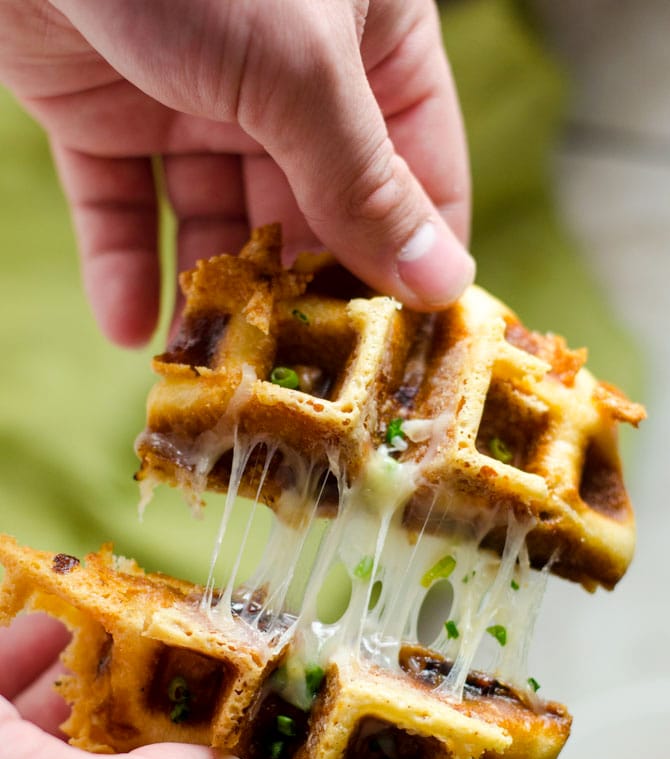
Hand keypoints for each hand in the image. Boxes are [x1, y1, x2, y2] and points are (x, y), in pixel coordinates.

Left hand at [0, 0, 472, 345]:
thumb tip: (441, 280)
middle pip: (313, 211)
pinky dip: (124, 265)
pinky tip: (132, 330)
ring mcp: (192, 91)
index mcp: (365, 42)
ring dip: (213, 296)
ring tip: (215, 370)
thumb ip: (364, 182)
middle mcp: (286, 73)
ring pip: (215, 218)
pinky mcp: (102, 106)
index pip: (416, 169)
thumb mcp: (300, 70)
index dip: (418, 259)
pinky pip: (122, 201)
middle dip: (304, 295)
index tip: (411, 348)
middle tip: (304, 380)